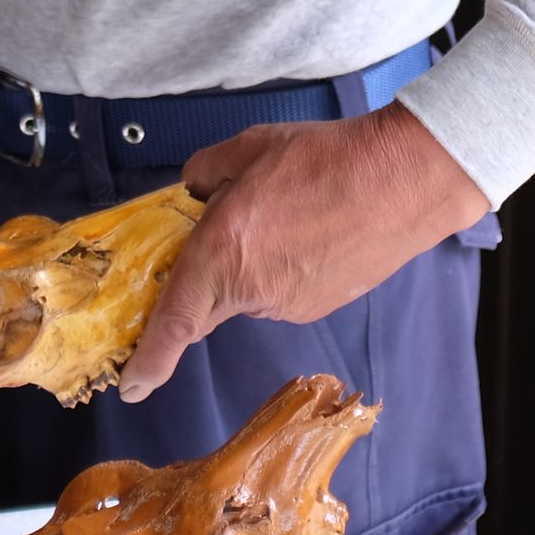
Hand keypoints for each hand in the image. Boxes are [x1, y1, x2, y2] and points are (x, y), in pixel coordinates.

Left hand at [117, 102, 488, 400]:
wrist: (403, 180)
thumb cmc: (324, 158)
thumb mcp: (248, 147)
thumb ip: (205, 173)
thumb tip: (194, 194)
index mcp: (222, 252)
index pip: (175, 321)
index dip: (150, 359)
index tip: (131, 387)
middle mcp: (251, 290)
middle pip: (206, 305)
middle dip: (197, 285)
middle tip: (214, 240)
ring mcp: (289, 304)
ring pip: (248, 293)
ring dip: (249, 265)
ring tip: (284, 212)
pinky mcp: (321, 306)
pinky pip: (282, 292)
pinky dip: (283, 267)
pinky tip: (310, 229)